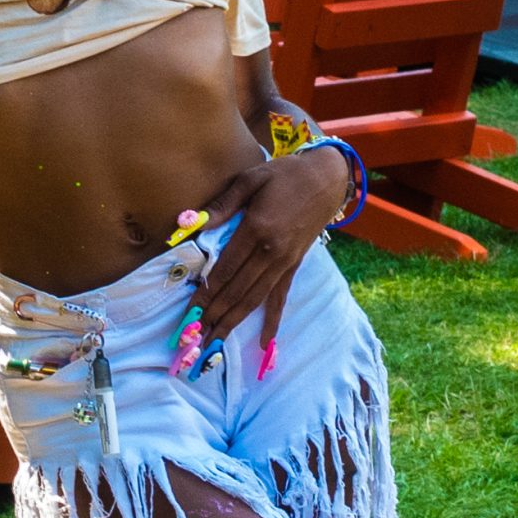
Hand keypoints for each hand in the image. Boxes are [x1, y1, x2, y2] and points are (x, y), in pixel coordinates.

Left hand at [190, 147, 349, 358]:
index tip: (190, 310)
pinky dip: (272, 321)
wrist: (326, 179)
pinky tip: (263, 342)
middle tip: (195, 337)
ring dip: (233, 322)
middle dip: (214, 314)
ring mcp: (284, 262)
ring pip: (254, 299)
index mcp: (257, 229)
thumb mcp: (250, 179)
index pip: (225, 268)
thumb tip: (194, 223)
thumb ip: (223, 204)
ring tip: (215, 342)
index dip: (206, 292)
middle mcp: (271, 252)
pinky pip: (280, 297)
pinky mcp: (293, 266)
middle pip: (237, 290)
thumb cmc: (284, 175)